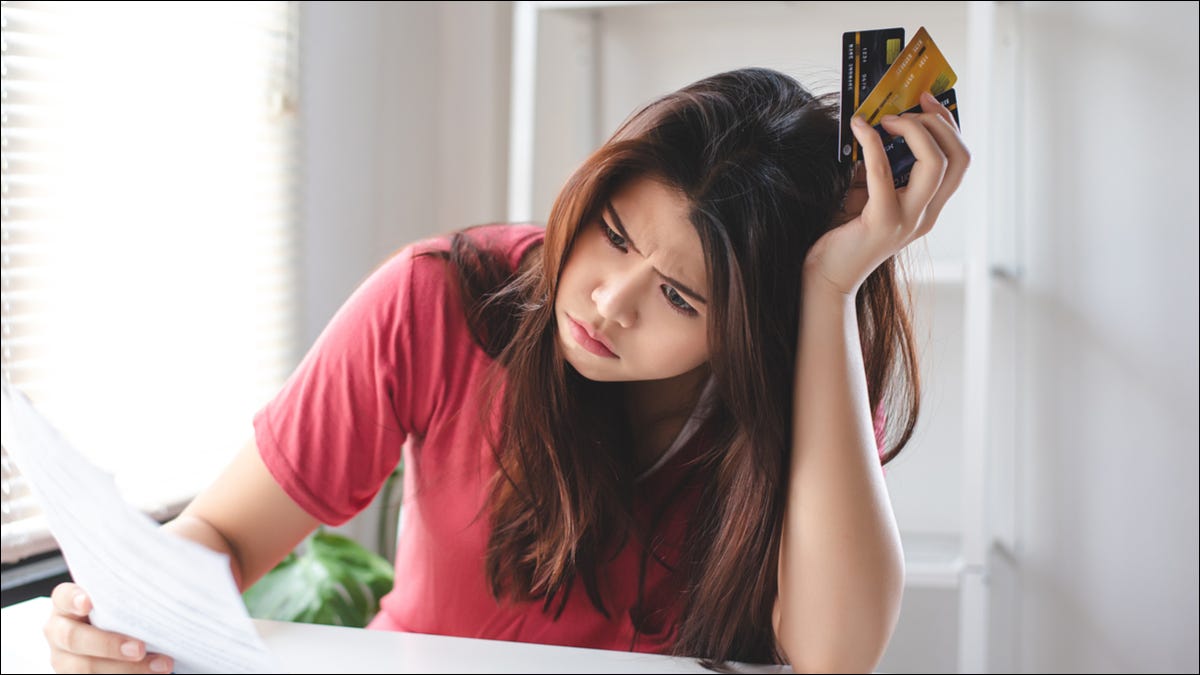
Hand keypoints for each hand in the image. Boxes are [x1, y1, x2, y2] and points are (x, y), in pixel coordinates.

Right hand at [44, 582, 173, 672]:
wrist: (124, 628)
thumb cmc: (127, 601)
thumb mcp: (124, 590)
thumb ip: (134, 583)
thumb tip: (173, 566)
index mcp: (65, 602)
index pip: (63, 597)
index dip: (74, 600)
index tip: (90, 602)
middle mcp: (58, 630)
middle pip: (75, 639)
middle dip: (109, 645)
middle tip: (140, 647)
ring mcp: (64, 658)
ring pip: (86, 668)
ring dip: (126, 670)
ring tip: (163, 665)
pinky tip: (153, 673)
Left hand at [806, 92, 969, 295]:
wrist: (827, 277)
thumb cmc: (844, 234)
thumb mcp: (868, 194)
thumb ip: (879, 167)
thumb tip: (874, 123)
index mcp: (929, 208)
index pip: (959, 161)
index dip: (949, 126)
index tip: (926, 102)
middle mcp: (926, 215)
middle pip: (958, 158)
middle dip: (937, 123)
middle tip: (905, 108)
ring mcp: (909, 221)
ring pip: (936, 163)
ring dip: (914, 130)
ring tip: (885, 120)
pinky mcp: (882, 222)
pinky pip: (884, 172)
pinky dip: (872, 143)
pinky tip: (858, 128)